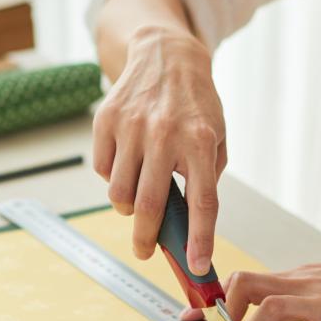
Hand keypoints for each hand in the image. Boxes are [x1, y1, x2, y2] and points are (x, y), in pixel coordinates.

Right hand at [92, 25, 226, 274]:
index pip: (203, 202)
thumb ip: (206, 177)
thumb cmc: (195, 106)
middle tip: (145, 251)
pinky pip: (102, 169)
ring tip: (138, 196)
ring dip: (128, 206)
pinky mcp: (106, 120)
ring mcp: (132, 127)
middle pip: (150, 205)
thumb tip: (187, 225)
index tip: (197, 265)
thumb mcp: (217, 136)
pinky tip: (127, 163)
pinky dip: (113, 177)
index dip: (200, 239)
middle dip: (146, 239)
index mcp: (201, 142)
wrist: (166, 55)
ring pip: (120, 193)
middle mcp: (165, 134)